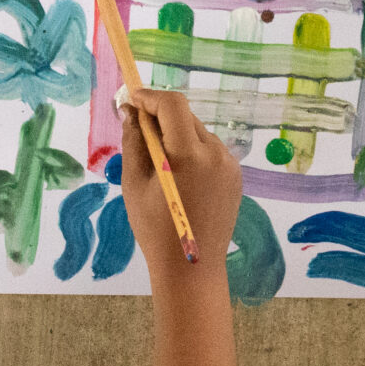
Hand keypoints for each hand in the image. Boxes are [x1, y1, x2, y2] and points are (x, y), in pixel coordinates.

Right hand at [121, 90, 241, 291]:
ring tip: (159, 163)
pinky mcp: (235, 177)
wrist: (191, 268)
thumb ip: (134, 142)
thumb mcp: (135, 184)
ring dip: (177, 136)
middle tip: (137, 129)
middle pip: (186, 117)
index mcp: (189, 155)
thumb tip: (129, 112)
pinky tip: (179, 178)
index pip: (173, 105)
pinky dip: (192, 152)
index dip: (150, 97)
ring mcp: (230, 165)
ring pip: (198, 134)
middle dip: (161, 117)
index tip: (132, 100)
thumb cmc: (155, 230)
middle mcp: (216, 154)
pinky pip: (210, 152)